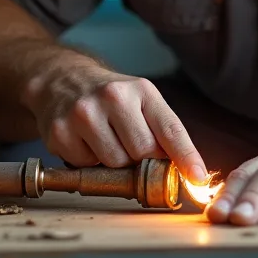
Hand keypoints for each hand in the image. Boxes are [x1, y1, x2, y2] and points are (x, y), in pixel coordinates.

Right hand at [24, 65, 208, 184]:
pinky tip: (85, 141)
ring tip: (106, 140)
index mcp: (141, 90)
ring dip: (114, 163)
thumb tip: (188, 174)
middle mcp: (112, 97)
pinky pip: (86, 167)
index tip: (198, 178)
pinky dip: (89, 161)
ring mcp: (83, 114)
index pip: (170, 129)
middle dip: (141, 158)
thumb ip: (164, 134)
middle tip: (130, 145)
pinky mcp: (60, 132)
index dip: (186, 157)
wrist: (62, 78)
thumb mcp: (142, 101)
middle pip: (142, 152)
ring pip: (114, 163)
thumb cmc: (111, 98)